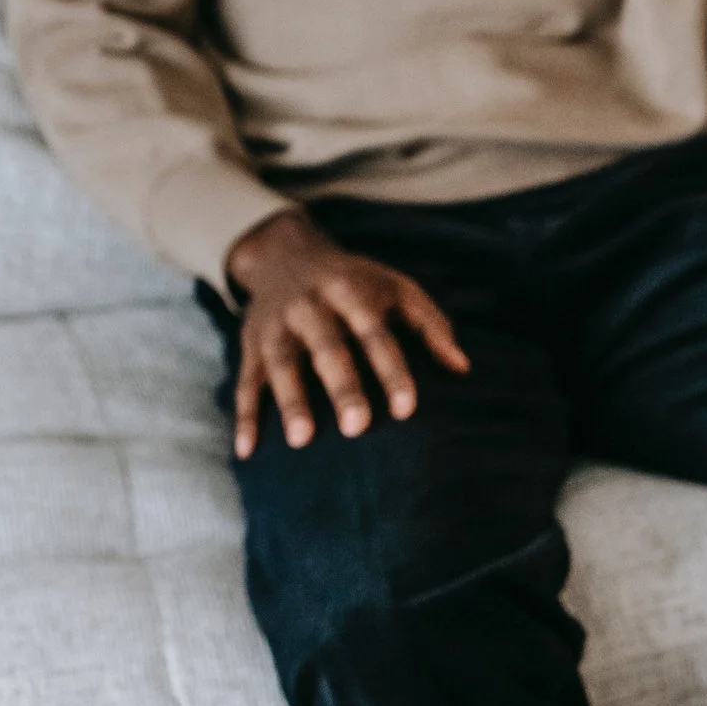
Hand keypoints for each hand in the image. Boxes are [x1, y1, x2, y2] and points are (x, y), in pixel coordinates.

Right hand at [224, 210, 468, 457]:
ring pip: (281, 365)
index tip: (406, 409)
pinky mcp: (250, 345)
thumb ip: (431, 325)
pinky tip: (247, 450)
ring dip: (291, 401)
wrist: (285, 254)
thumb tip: (462, 368)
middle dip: (342, 387)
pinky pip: (245, 382)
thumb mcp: (398, 289)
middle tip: (357, 427)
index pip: (374, 333)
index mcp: (349, 292)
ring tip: (302, 441)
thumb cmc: (358, 284)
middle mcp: (309, 307)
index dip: (391, 370)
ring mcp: (275, 326)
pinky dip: (244, 416)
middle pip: (326, 348)